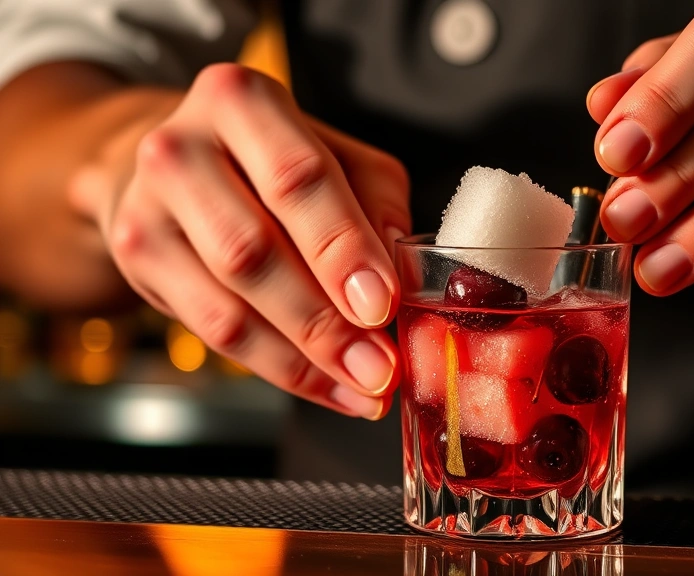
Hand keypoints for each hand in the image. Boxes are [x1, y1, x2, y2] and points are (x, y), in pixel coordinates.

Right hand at [70, 64, 408, 418]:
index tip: (382, 304)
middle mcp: (180, 148)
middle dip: (325, 321)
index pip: (297, 179)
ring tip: (363, 386)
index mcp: (241, 101)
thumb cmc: (271, 160)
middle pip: (253, 251)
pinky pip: (213, 334)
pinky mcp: (137, 262)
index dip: (342, 248)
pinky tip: (326, 385)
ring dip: (304, 359)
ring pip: (228, 306)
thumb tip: (399, 271)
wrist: (175, 164)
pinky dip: (279, 369)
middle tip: (380, 365)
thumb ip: (376, 202)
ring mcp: (147, 209)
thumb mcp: (338, 155)